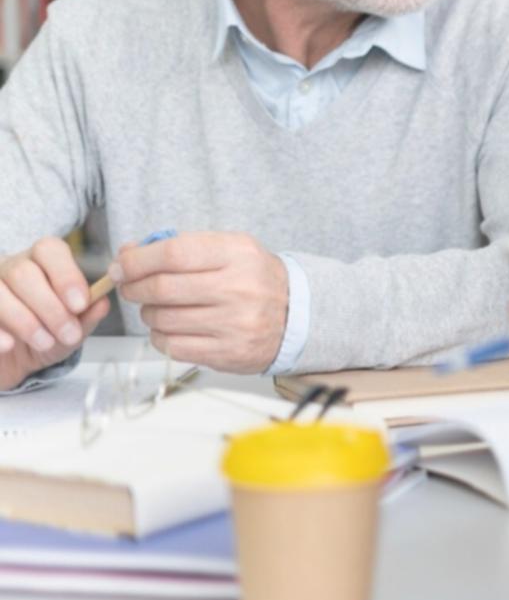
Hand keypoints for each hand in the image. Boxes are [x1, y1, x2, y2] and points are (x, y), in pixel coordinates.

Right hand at [0, 238, 112, 390]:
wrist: (13, 364)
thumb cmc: (47, 338)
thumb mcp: (72, 330)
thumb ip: (87, 316)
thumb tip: (101, 302)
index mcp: (40, 263)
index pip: (50, 250)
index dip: (66, 275)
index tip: (80, 305)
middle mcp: (9, 268)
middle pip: (23, 272)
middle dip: (50, 306)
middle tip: (68, 333)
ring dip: (25, 320)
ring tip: (45, 343)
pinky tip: (9, 345)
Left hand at [114, 232, 288, 373]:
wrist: (296, 314)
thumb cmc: (252, 278)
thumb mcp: (228, 249)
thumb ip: (180, 247)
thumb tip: (127, 256)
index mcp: (237, 255)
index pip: (173, 254)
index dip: (137, 261)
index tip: (122, 266)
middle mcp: (238, 288)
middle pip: (162, 288)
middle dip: (134, 288)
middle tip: (130, 287)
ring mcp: (234, 324)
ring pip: (162, 319)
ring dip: (148, 313)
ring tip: (158, 307)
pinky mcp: (227, 353)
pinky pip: (172, 346)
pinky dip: (160, 336)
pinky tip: (171, 328)